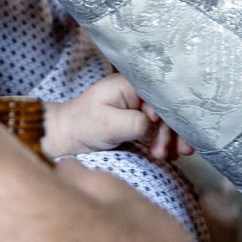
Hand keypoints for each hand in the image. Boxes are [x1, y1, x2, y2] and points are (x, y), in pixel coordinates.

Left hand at [42, 75, 192, 161]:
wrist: (65, 137)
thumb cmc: (82, 125)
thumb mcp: (109, 124)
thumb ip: (137, 123)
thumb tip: (158, 126)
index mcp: (129, 85)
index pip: (159, 95)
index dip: (168, 113)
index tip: (164, 132)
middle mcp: (136, 94)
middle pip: (165, 109)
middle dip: (172, 130)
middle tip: (176, 151)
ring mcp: (137, 109)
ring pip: (163, 122)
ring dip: (170, 139)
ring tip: (170, 156)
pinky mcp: (136, 124)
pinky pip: (157, 131)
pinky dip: (164, 143)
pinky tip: (170, 155)